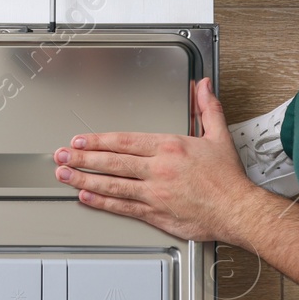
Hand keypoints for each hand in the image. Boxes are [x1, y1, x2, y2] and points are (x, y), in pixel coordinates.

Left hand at [53, 78, 256, 242]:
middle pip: (112, 161)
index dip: (98, 140)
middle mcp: (158, 169)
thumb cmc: (228, 179)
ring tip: (64, 174)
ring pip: (112, 184)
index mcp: (170, 147)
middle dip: (82, 157)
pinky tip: (86, 197)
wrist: (237, 210)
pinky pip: (123, 206)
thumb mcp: (218, 135)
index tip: (80, 139)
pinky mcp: (156, 213)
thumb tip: (203, 86)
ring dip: (84, 178)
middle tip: (61, 155)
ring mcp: (154, 192)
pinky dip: (102, 202)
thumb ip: (207, 108)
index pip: (125, 140)